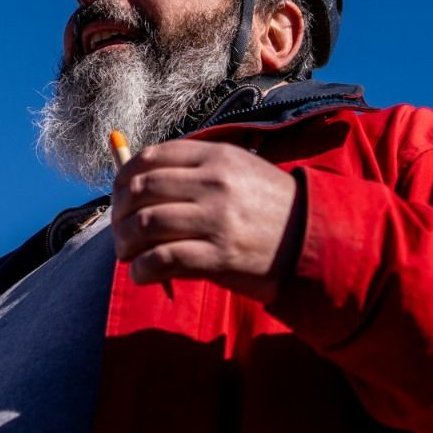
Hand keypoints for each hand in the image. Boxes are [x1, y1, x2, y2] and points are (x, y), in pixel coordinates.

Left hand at [110, 139, 299, 302]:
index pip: (151, 158)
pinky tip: (141, 275)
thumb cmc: (269, 208)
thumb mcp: (239, 172)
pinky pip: (163, 260)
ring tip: (127, 253)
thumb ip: (194, 173)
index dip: (123, 178)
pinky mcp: (219, 256)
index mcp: (217, 157)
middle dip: (119, 213)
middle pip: (141, 190)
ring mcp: (217, 220)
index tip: (118, 197)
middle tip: (119, 230)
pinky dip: (142, 270)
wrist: (315, 241)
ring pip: (146, 224)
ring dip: (125, 242)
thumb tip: (136, 184)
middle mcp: (214, 183)